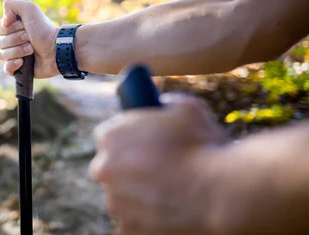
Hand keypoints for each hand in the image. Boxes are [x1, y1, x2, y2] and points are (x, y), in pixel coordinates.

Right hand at [0, 0, 59, 77]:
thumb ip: (11, 5)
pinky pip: (6, 69)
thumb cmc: (44, 29)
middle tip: (29, 38)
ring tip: (31, 49)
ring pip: (2, 55)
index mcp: (13, 27)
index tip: (23, 26)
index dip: (8, 28)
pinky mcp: (19, 69)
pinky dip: (12, 65)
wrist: (56, 49)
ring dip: (17, 51)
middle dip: (15, 40)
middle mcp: (13, 41)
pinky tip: (22, 62)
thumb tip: (3, 22)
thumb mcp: (30, 8)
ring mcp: (15, 55)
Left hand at [90, 93, 229, 234]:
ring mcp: (114, 202)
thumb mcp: (186, 108)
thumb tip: (162, 106)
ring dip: (139, 194)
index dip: (129, 139)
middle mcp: (104, 169)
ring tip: (171, 192)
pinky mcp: (127, 229)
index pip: (109, 135)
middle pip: (112, 167)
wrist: (223, 194)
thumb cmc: (205, 147)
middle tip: (158, 170)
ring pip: (122, 197)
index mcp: (111, 135)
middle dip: (130, 168)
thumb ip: (165, 105)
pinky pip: (133, 222)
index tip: (144, 144)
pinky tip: (169, 211)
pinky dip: (147, 219)